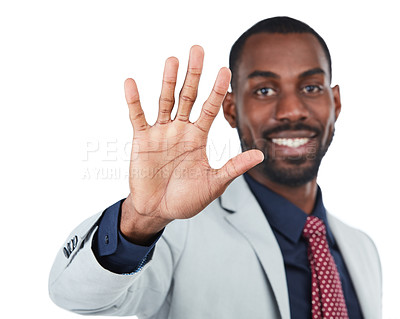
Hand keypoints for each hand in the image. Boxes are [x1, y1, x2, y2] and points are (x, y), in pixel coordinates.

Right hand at [121, 46, 262, 243]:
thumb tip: (261, 155)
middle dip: (194, 74)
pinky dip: (134, 101)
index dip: (218, 90)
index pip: (210, 108)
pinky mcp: (142, 140)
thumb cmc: (186, 199)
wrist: (158, 210)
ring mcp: (161, 133)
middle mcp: (180, 130)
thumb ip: (234, 167)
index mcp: (198, 138)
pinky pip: (138, 116)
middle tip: (198, 50)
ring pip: (165, 101)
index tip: (225, 70)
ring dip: (168, 81)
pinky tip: (131, 82)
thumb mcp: (213, 183)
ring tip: (173, 60)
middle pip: (188, 96)